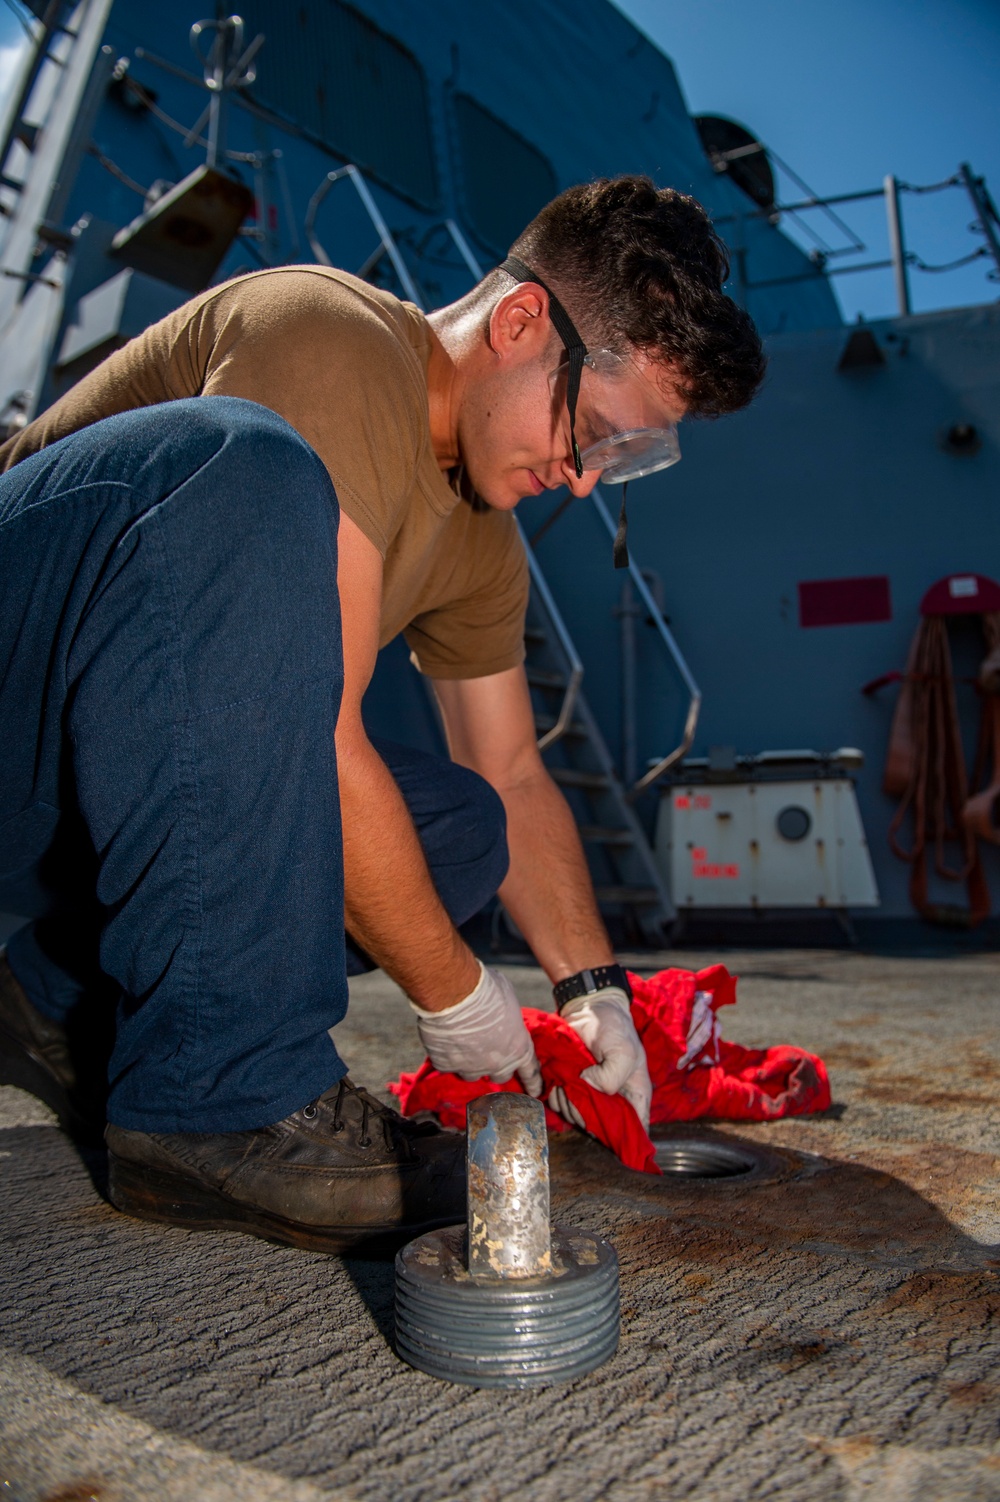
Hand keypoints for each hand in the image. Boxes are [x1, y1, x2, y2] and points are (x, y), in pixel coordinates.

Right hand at [411, 963, 542, 1096]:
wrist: (454, 994)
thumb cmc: (486, 990)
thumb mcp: (508, 1000)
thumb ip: (508, 1018)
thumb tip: (501, 1017)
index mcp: (518, 1047)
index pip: (530, 1071)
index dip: (533, 1082)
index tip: (535, 1092)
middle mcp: (497, 1063)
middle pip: (500, 1076)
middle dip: (496, 1067)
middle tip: (488, 1054)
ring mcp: (471, 1068)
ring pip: (472, 1074)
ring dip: (470, 1064)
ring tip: (463, 1044)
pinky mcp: (447, 1065)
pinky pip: (448, 1065)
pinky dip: (446, 1056)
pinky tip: (444, 1041)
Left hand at [552, 988, 650, 1129]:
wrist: (588, 1007)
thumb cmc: (614, 1027)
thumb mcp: (623, 1050)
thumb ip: (612, 1077)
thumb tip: (588, 1088)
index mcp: (635, 1096)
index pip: (635, 1131)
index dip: (624, 1140)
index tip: (606, 1129)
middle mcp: (615, 1101)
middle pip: (601, 1129)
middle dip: (586, 1117)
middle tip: (579, 1092)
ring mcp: (593, 1096)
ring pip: (579, 1119)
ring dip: (568, 1106)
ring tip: (568, 1083)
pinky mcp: (573, 1088)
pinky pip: (563, 1106)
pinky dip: (557, 1099)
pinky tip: (558, 1084)